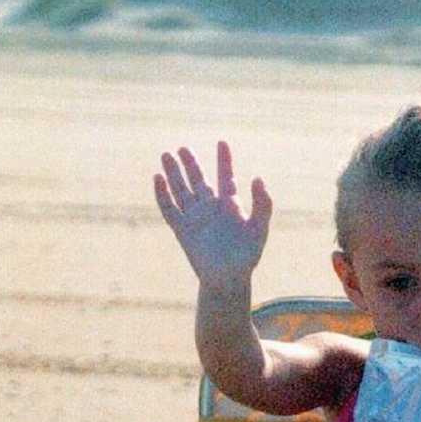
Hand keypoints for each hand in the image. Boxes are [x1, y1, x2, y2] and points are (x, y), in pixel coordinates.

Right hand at [154, 141, 271, 283]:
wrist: (227, 279)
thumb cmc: (246, 257)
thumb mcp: (259, 228)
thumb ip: (263, 204)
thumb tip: (258, 178)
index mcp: (230, 206)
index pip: (225, 177)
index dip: (224, 160)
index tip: (222, 142)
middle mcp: (210, 209)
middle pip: (198, 180)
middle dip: (191, 164)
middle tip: (182, 147)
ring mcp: (195, 218)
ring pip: (181, 190)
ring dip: (174, 173)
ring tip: (166, 155)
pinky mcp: (182, 230)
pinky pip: (169, 208)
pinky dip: (162, 194)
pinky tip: (157, 178)